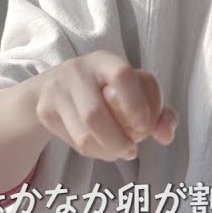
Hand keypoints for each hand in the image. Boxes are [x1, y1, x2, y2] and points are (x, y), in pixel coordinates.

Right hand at [30, 49, 177, 160]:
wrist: (56, 86)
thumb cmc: (108, 90)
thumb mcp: (133, 92)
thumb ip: (159, 113)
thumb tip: (167, 136)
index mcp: (104, 60)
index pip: (122, 75)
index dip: (136, 103)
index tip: (145, 126)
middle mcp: (77, 70)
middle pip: (95, 114)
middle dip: (118, 140)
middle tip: (132, 150)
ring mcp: (56, 90)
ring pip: (83, 134)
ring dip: (106, 151)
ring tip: (119, 152)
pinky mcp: (44, 110)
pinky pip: (72, 141)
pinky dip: (92, 152)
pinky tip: (101, 148)